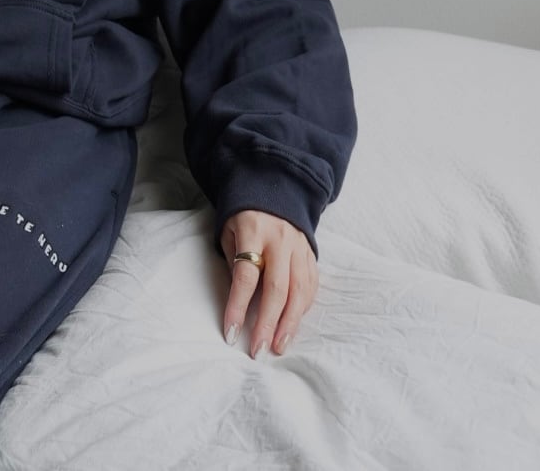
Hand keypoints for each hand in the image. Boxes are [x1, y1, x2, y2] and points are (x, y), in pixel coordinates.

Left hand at [220, 210, 317, 358]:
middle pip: (276, 288)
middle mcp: (280, 239)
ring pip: (299, 290)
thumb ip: (234, 263)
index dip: (238, 306)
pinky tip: (293, 325)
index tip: (231, 333)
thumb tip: (239, 304)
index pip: (246, 275)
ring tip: (278, 346)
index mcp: (253, 231)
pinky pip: (311, 285)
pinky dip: (303, 308)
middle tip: (258, 350)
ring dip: (289, 323)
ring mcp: (299, 246)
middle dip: (267, 323)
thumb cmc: (243, 218)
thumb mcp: (228, 232)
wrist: (273, 189)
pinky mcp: (311, 253)